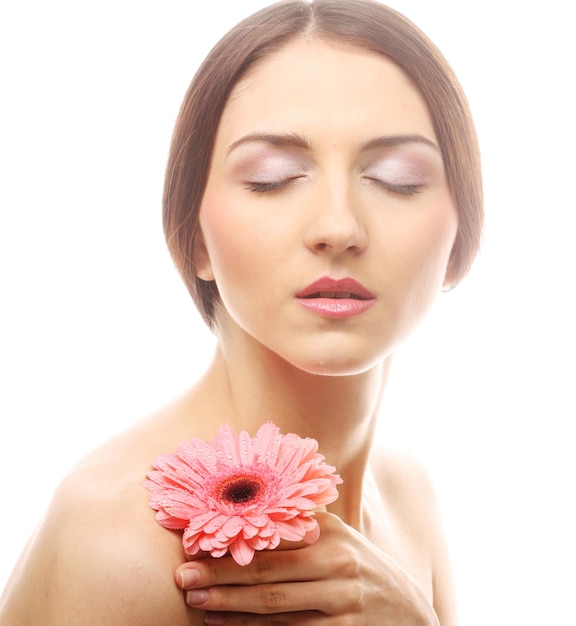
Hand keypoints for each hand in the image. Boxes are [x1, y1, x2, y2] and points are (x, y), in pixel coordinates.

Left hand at [175, 512, 439, 624]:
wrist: (411, 614)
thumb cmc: (361, 570)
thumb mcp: (340, 538)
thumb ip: (303, 522)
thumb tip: (248, 502)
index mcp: (331, 533)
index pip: (274, 534)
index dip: (233, 539)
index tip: (196, 540)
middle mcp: (338, 563)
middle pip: (269, 573)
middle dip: (221, 575)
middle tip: (183, 576)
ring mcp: (343, 602)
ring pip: (275, 608)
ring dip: (231, 608)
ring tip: (197, 602)